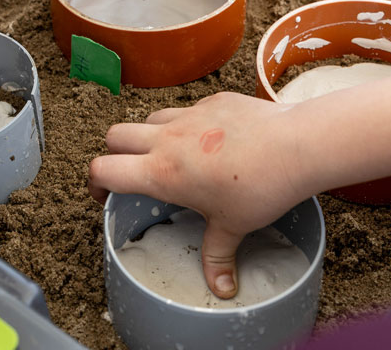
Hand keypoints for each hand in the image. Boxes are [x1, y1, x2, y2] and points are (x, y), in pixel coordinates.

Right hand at [89, 92, 309, 299]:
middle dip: (115, 154)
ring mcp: (190, 114)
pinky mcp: (213, 101)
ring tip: (169, 157)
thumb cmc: (261, 186)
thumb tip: (222, 289)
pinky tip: (210, 141)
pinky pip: (186, 109)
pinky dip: (186, 124)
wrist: (295, 145)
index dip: (94, 182)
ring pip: (148, 118)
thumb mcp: (234, 226)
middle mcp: (168, 139)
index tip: (104, 195)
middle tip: (132, 174)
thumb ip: (218, 256)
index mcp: (163, 171)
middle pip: (115, 135)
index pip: (104, 168)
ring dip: (148, 136)